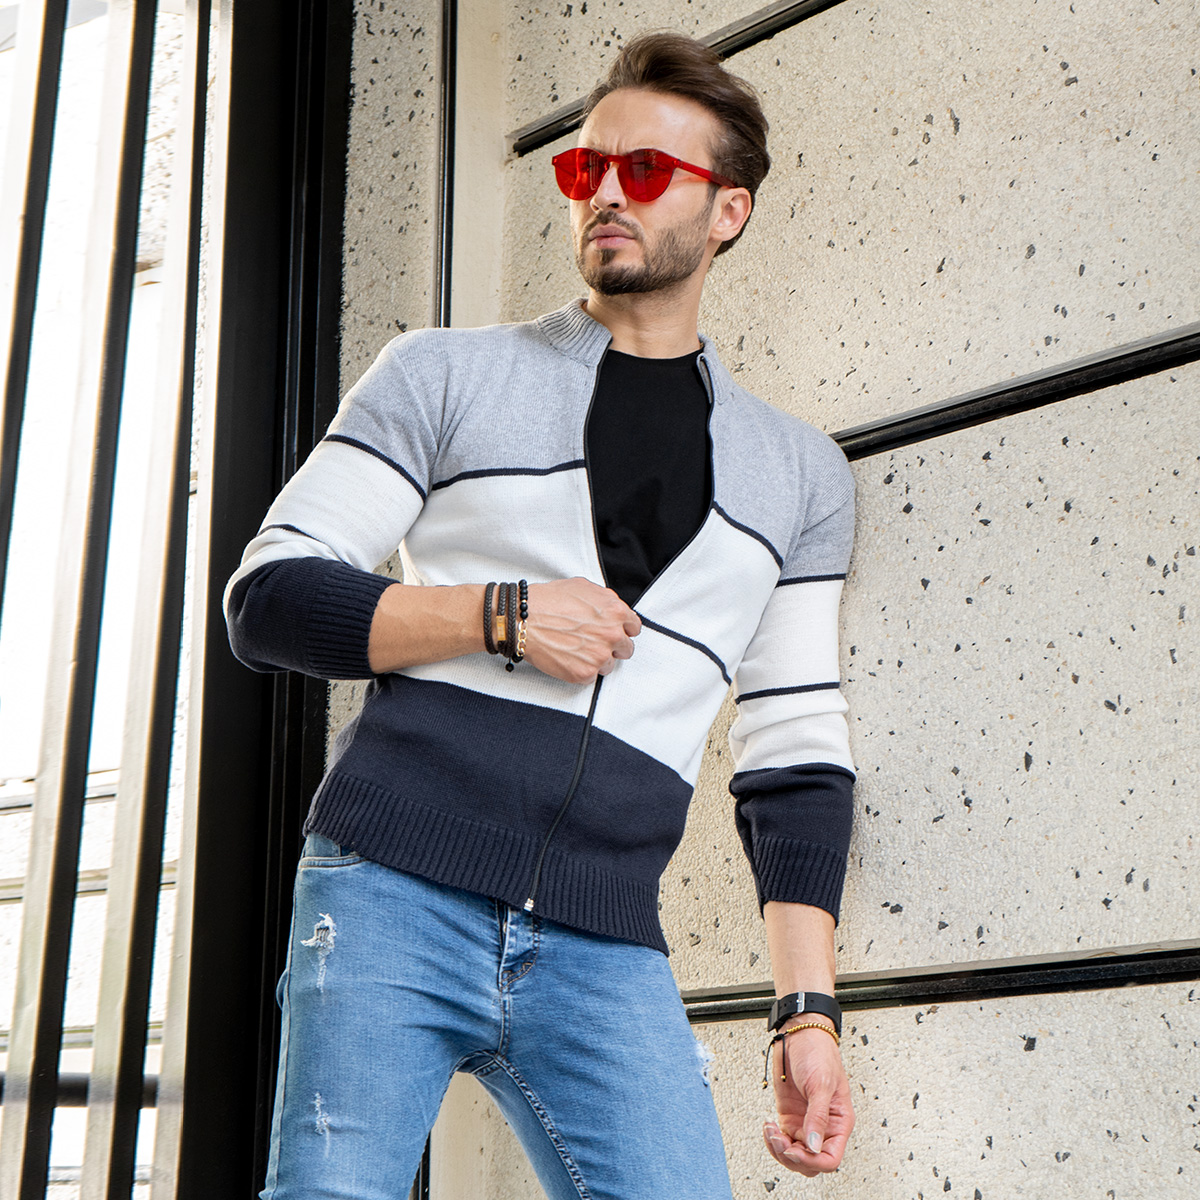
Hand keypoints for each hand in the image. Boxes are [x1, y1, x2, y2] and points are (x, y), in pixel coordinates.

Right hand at [523, 578, 640, 683]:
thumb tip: (612, 610)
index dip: (623, 630)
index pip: (634, 627)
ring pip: (609, 664)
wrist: (522, 620)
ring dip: (596, 660)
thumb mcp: (583, 587)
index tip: (615, 633)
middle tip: (594, 643)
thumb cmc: (547, 601)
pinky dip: (581, 670)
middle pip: (626, 649)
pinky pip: (591, 677)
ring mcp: (600, 655)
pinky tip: (567, 658)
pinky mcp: (585, 673)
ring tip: (575, 650)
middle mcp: (612, 634)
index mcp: (616, 612)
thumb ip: (605, 600)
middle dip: (612, 647)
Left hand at [762, 1025, 854, 1176]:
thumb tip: (813, 1146)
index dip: (814, 1161)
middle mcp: (822, 1125)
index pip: (830, 1158)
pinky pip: (781, 1139)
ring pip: (794, 1154)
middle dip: (793, 1157)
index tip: (797, 1150)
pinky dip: (772, 1138)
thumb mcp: (821, 1084)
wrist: (799, 1034)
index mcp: (839, 1121)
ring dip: (779, 1149)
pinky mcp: (789, 1115)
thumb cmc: (818, 1052)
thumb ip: (818, 1117)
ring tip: (771, 1131)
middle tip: (781, 1141)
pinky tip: (768, 1126)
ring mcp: (804, 1121)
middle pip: (811, 1162)